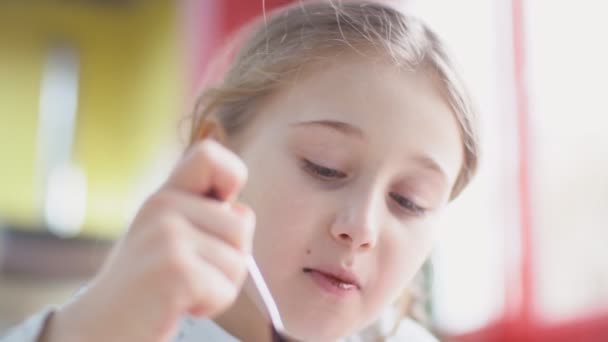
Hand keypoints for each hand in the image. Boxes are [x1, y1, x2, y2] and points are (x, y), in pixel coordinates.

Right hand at [42, 140, 254, 341]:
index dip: (231, 175)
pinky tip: (180, 304)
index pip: (210, 155)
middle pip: (242, 226)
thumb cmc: (145, 285)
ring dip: (221, 286)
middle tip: (193, 275)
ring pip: (238, 261)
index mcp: (165, 195)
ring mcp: (167, 235)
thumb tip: (242, 212)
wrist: (100, 327)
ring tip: (183, 290)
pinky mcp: (174, 269)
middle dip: (230, 260)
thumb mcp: (170, 238)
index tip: (224, 205)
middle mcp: (163, 206)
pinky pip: (225, 288)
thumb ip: (206, 218)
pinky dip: (212, 305)